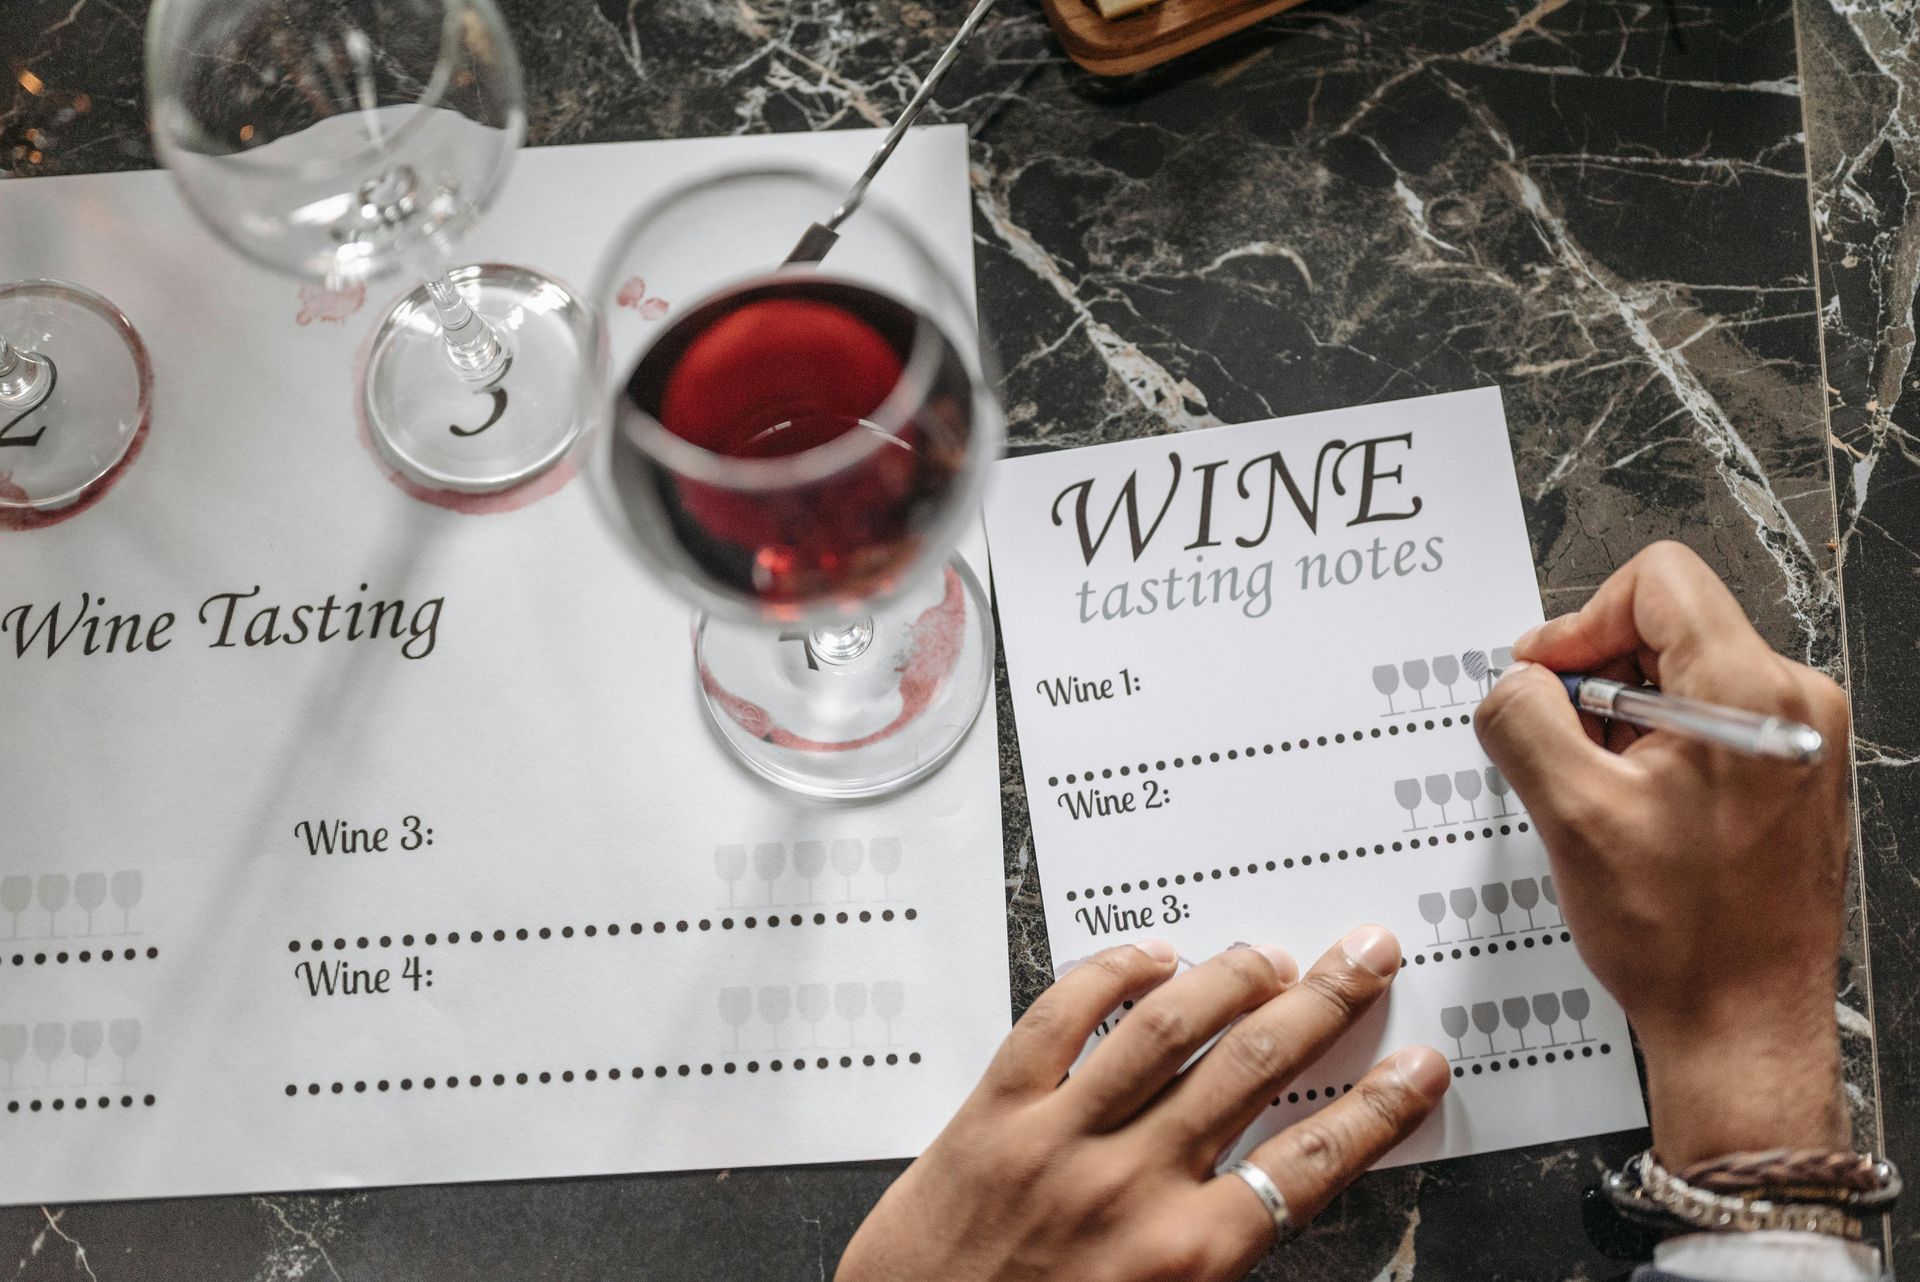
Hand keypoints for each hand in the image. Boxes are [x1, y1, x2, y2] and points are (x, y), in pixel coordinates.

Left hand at [836, 929, 1448, 1281]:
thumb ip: (1219, 1259)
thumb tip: (1277, 1194)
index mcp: (1186, 1259)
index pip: (1312, 1161)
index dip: (1376, 1107)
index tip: (1414, 1067)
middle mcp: (1131, 1188)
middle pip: (1254, 1069)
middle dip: (1324, 1003)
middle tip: (1364, 957)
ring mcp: (1058, 1141)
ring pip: (1165, 1029)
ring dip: (1231, 978)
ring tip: (1271, 953)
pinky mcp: (991, 1113)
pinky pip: (1059, 1019)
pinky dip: (1111, 976)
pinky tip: (1150, 959)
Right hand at [1474, 541, 1850, 1165]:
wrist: (1743, 1025)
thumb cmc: (1681, 937)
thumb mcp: (1570, 814)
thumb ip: (1524, 720)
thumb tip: (1514, 684)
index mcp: (1750, 694)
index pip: (1658, 581)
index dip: (1581, 623)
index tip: (1546, 680)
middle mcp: (1793, 704)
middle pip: (1669, 626)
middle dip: (1597, 681)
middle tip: (1563, 750)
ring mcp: (1800, 741)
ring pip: (1683, 677)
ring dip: (1621, 722)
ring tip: (1601, 796)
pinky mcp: (1790, 775)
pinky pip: (1707, 723)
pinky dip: (1654, 751)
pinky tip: (1633, 814)